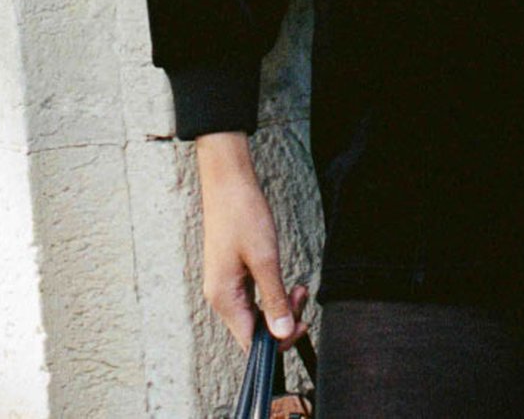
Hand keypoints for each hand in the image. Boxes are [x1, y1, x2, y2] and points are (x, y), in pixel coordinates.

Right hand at [194, 133, 310, 351]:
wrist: (228, 181)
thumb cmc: (243, 215)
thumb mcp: (265, 259)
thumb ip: (274, 299)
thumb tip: (283, 333)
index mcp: (224, 298)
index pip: (251, 342)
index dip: (278, 342)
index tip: (302, 323)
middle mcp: (220, 296)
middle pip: (253, 329)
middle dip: (283, 319)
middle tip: (303, 296)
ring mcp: (224, 284)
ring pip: (254, 312)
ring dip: (279, 304)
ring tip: (299, 286)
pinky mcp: (230, 272)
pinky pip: (252, 295)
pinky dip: (271, 292)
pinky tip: (285, 280)